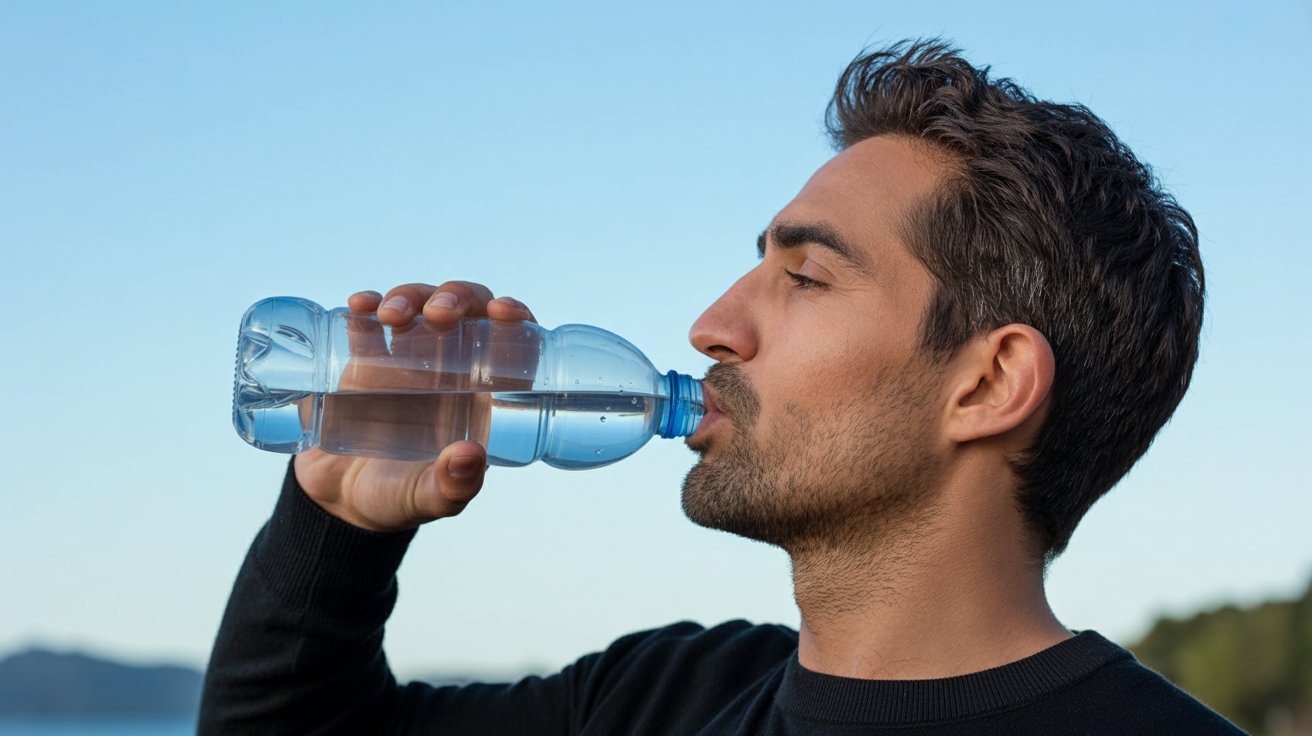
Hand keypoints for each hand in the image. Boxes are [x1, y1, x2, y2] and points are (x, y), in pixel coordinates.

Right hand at [293, 281, 536, 531]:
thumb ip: (450, 487)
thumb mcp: (426, 500)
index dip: (514, 318)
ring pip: (420, 304)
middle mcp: (449, 367)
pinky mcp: (362, 357)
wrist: (335, 502)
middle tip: (438, 313)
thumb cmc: (396, 499)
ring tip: (391, 317)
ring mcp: (405, 357)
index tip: (502, 313)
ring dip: (411, 296)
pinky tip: (359, 306)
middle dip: (457, 296)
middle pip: (467, 310)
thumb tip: (472, 455)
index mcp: (480, 393)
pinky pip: (367, 318)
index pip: (511, 342)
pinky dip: (366, 304)